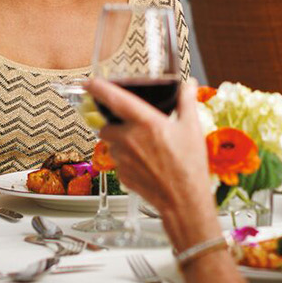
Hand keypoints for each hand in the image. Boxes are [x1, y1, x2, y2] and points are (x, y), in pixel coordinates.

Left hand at [91, 79, 214, 225]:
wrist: (184, 200)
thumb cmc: (189, 166)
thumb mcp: (192, 128)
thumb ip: (186, 102)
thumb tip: (188, 85)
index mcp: (145, 123)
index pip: (115, 99)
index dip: (98, 88)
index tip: (89, 82)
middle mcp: (129, 139)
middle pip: (107, 126)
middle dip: (114, 124)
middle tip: (133, 127)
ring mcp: (123, 159)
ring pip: (111, 145)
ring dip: (120, 143)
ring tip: (143, 148)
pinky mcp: (122, 175)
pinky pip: (118, 162)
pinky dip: (126, 160)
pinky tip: (145, 163)